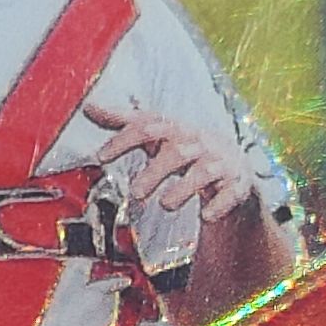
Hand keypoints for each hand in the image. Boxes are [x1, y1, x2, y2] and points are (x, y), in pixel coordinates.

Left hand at [82, 100, 258, 224]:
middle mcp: (197, 142)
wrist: (230, 162)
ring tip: (166, 205)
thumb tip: (89, 108)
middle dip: (156, 170)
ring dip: (183, 189)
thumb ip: (125, 122)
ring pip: (203, 172)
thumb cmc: (185, 147)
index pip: (147, 126)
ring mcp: (218, 162)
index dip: (123, 140)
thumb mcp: (156, 133)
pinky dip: (219, 204)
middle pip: (177, 151)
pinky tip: (207, 217)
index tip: (100, 157)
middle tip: (136, 193)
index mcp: (174, 129)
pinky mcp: (235, 183)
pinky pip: (230, 193)